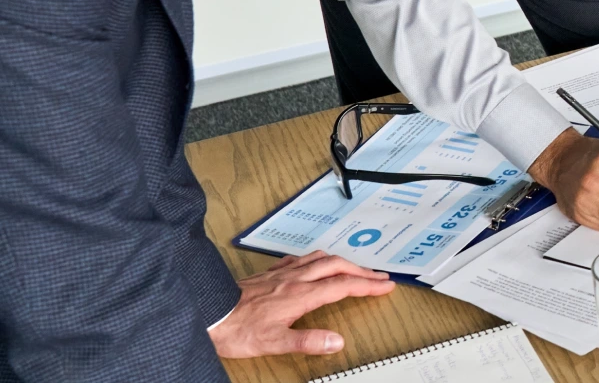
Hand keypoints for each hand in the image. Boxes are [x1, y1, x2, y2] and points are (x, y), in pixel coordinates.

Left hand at [208, 251, 394, 357]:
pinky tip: (312, 263)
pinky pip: (298, 259)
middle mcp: (294, 279)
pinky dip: (315, 259)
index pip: (343, 286)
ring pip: (319, 259)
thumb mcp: (273, 343)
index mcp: (300, 295)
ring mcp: (281, 274)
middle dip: (361, 271)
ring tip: (353, 267)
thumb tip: (337, 341)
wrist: (207, 312)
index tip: (386, 286)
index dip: (367, 286)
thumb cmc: (237, 330)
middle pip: (337, 267)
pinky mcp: (268, 274)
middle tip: (379, 277)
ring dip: (342, 261)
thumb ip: (307, 341)